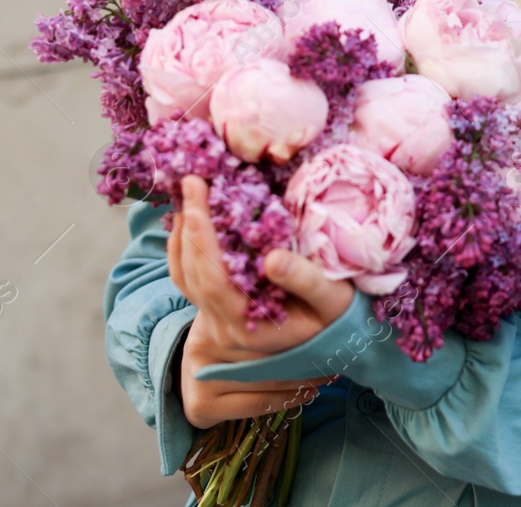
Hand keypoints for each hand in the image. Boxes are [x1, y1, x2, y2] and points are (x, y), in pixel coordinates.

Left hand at [166, 175, 356, 426]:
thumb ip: (305, 281)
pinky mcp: (220, 309)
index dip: (200, 235)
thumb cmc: (339, 318)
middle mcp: (224, 326)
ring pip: (183, 277)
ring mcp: (218, 320)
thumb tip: (270, 258)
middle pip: (189, 274)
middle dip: (188, 224)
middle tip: (191, 181)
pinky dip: (185, 248)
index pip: (212, 278)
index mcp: (248, 325)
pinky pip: (190, 278)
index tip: (198, 192)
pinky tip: (193, 222)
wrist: (339, 340)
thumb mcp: (333, 301)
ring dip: (181, 235)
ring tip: (188, 197)